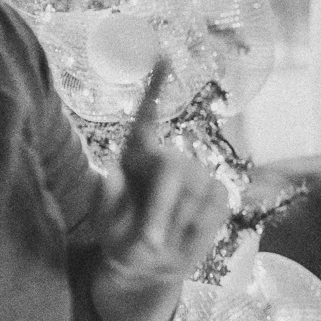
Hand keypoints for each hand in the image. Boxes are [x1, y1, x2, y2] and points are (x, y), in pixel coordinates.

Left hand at [96, 63, 230, 294]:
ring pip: (192, 195)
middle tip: (148, 245)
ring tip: (159, 241)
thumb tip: (110, 172)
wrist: (150, 265)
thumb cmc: (119, 238)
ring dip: (172, 226)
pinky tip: (182, 236)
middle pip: (172, 170)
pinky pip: (211, 207)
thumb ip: (105, 199)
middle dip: (160, 209)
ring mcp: (197, 174)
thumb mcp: (103, 222)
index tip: (164, 56)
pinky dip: (194, 229)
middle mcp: (169, 158)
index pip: (146, 119)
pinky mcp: (218, 192)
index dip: (156, 88)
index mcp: (136, 156)